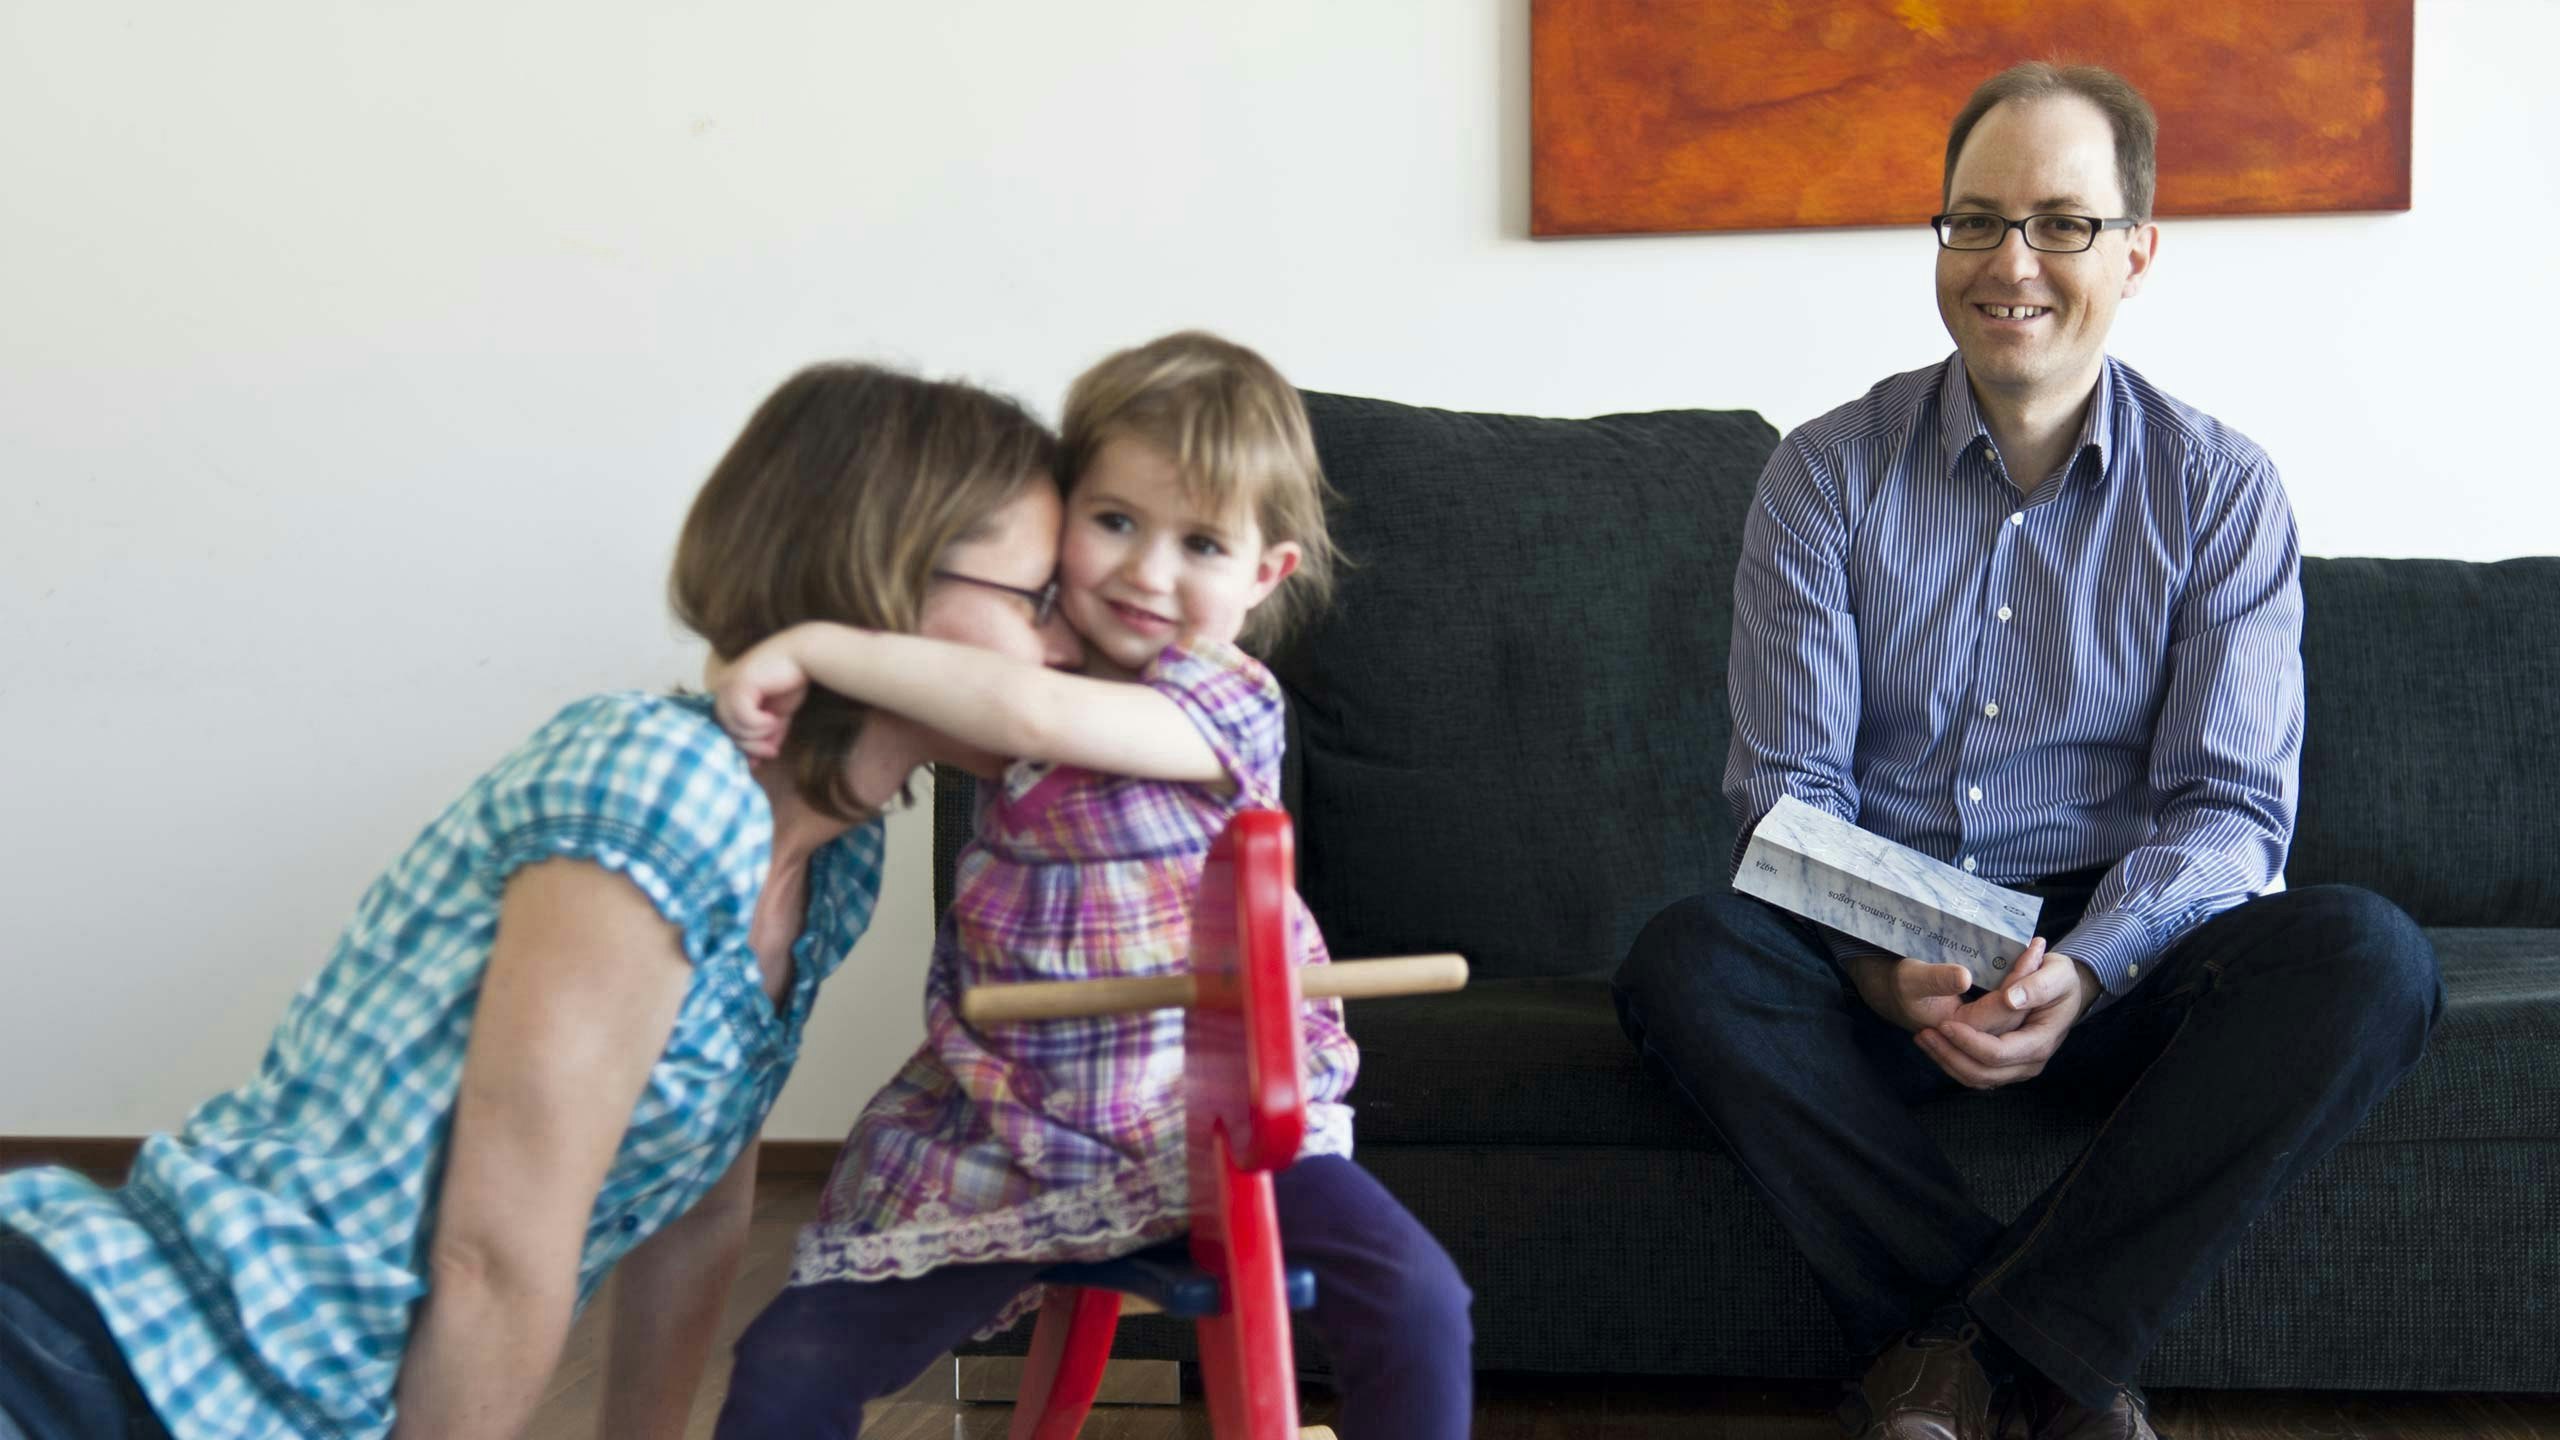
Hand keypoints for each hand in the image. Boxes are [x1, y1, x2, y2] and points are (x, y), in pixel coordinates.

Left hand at [706, 635, 810, 761]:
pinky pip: (744, 718)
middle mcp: (721, 689)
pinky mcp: (738, 684)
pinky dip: (761, 723)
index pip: (724, 730)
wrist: (805, 655)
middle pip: (726, 732)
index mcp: (727, 694)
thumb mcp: (776, 717)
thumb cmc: (791, 681)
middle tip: (772, 751)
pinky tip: (774, 716)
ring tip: (776, 724)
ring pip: (734, 727)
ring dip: (759, 733)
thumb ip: (764, 736)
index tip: (758, 763)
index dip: (740, 748)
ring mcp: (727, 685)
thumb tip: (755, 763)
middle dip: (750, 746)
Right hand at [1848, 938, 2047, 1036]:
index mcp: (1962, 1027)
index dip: (2020, 978)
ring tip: (2036, 955)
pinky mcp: (1983, 1026)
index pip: (2002, 1006)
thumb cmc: (1900, 985)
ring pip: (2015, 1016)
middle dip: (2030, 979)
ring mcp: (1980, 1033)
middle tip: (2039, 948)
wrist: (1893, 996)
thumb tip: (1966, 977)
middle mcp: (1975, 1036)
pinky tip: (2025, 971)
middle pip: (2015, 1013)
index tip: (2033, 948)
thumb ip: (1938, 979)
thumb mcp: (1912, 978)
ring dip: (2028, 986)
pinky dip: (2018, 994)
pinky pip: (2009, 1014)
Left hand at [1916, 949, 2101, 1089]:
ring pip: (1975, 1078)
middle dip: (1950, 1055)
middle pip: (1983, 1073)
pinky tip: (1934, 1044)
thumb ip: (2037, 985)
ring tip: (1922, 1037)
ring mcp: (2017, 1067)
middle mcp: (2030, 1062)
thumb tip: (2011, 1000)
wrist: (2065, 990)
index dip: (1968, 1041)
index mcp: (2040, 1042)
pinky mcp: (2005, 1065)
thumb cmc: (2060, 977)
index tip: (1943, 1023)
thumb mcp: (2057, 971)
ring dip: (1946, 1061)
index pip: (1998, 1053)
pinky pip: (1975, 1074)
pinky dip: (1952, 1062)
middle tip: (1923, 1032)